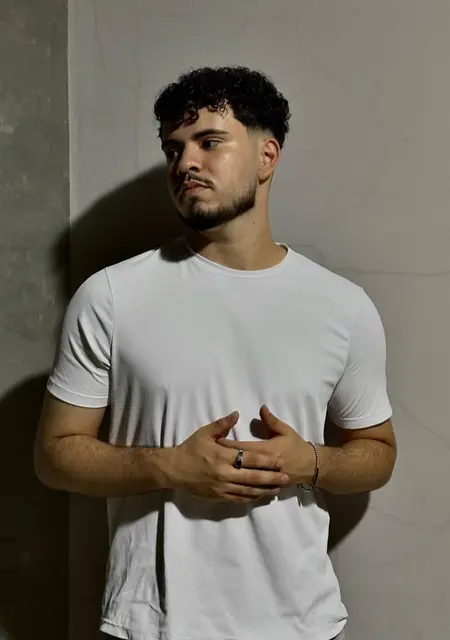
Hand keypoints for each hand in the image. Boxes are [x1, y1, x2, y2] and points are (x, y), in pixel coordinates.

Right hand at [169, 411, 290, 503]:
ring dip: (264, 490)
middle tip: (286, 477)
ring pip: (248, 490)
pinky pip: (238, 499)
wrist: (173, 470)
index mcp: (222, 456)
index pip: (250, 459)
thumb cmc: (190, 449)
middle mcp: (224, 473)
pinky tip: (260, 496)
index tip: (280, 460)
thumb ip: (222, 424)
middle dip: (271, 478)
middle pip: (253, 477)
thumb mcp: (204, 433)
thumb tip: (237, 414)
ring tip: (278, 489)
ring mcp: (221, 487)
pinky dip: (251, 498)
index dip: (266, 460)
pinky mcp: (218, 497)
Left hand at [217, 406, 315, 486]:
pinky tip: (229, 486)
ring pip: (243, 478)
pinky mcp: (267, 487)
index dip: (227, 444)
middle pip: (239, 462)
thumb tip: (261, 408)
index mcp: (265, 450)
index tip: (214, 441)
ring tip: (214, 471)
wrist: (310, 467)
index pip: (241, 447)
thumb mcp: (285, 431)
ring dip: (229, 474)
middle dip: (224, 459)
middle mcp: (263, 465)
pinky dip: (239, 486)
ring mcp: (264, 478)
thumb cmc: (296, 446)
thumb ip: (271, 420)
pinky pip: (251, 489)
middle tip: (209, 456)